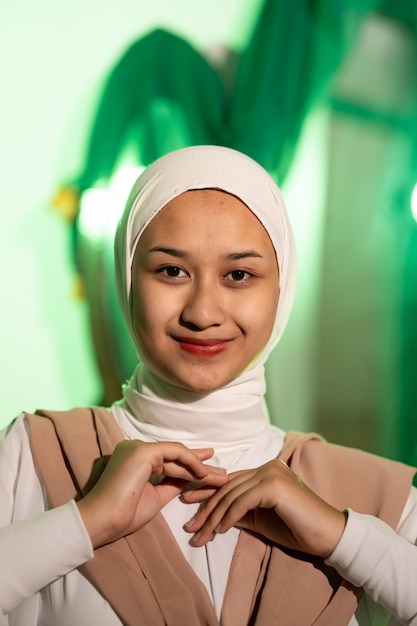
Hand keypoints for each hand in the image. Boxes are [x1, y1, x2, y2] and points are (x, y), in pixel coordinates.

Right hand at [77, 440, 227, 547]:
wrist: (102, 520)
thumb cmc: (123, 514)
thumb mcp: (155, 497)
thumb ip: (171, 485)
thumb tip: (190, 480)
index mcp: (135, 460)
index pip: (168, 461)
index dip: (190, 467)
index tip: (209, 472)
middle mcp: (135, 449)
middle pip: (175, 457)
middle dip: (200, 466)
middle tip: (221, 472)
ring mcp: (138, 448)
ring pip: (177, 455)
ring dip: (201, 467)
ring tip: (221, 476)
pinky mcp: (143, 451)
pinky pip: (175, 452)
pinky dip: (191, 461)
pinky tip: (204, 473)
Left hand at [184, 459, 345, 557]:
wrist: (328, 535)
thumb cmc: (298, 529)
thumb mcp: (262, 520)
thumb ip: (241, 512)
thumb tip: (217, 516)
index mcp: (265, 471)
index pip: (231, 482)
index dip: (208, 494)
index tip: (190, 507)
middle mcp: (267, 467)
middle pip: (227, 487)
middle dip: (206, 508)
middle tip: (190, 527)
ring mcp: (271, 473)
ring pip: (231, 495)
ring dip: (213, 517)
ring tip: (199, 535)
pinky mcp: (273, 485)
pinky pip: (242, 502)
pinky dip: (228, 517)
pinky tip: (219, 531)